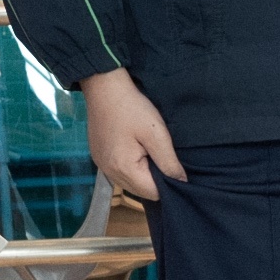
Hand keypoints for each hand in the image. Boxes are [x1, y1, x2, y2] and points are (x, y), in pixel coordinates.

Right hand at [82, 68, 183, 201]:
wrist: (104, 87)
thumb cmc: (132, 108)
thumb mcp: (156, 134)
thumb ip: (169, 162)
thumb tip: (181, 181)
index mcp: (124, 169)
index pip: (152, 193)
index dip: (167, 184)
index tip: (173, 167)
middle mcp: (109, 172)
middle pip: (140, 191)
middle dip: (154, 180)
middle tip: (162, 157)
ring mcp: (101, 165)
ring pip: (129, 183)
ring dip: (142, 174)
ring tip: (149, 153)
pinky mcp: (98, 157)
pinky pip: (119, 172)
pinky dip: (130, 167)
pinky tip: (136, 150)